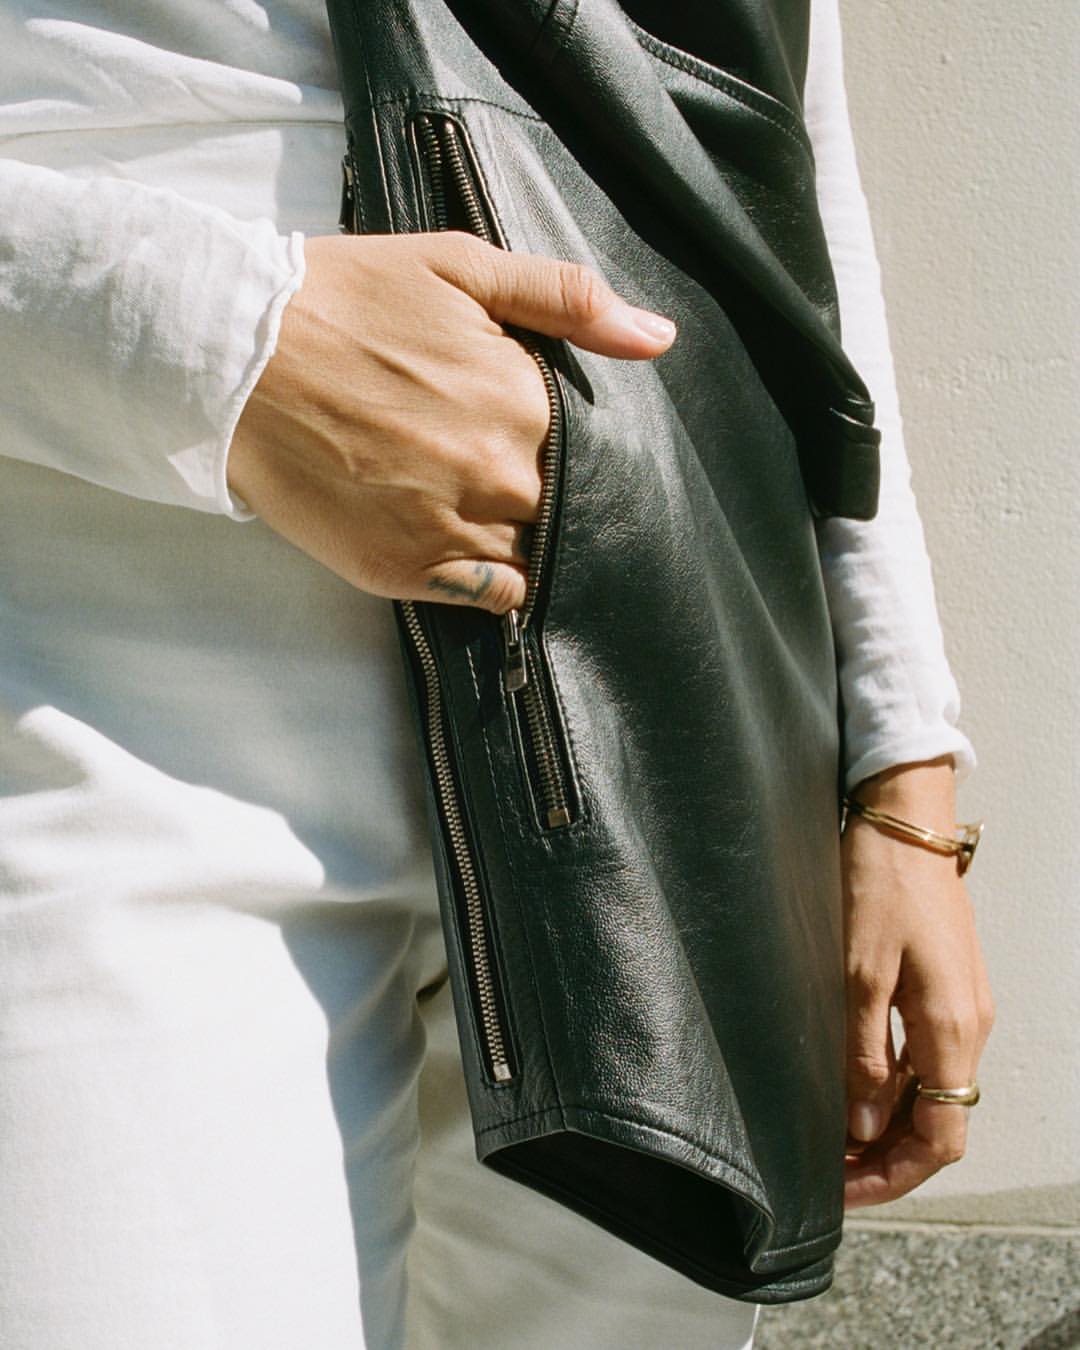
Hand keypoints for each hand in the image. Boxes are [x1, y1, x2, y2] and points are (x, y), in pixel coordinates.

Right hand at [228, 232, 675, 612]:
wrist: (235, 351)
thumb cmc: (346, 299)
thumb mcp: (461, 266)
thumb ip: (566, 299)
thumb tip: (657, 338)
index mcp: (525, 399)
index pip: (595, 453)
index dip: (579, 452)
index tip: (553, 444)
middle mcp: (500, 472)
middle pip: (564, 508)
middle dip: (553, 497)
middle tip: (510, 474)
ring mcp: (452, 529)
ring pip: (532, 557)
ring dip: (524, 541)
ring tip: (483, 510)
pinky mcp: (403, 569)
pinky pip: (487, 597)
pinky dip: (491, 583)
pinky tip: (466, 548)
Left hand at [841, 758, 993, 1208]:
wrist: (904, 822)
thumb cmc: (880, 883)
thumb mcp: (857, 973)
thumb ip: (863, 1055)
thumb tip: (867, 1127)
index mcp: (951, 1029)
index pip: (941, 1138)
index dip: (893, 1175)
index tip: (843, 1189)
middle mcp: (967, 1026)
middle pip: (937, 1122)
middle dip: (885, 1157)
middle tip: (826, 1170)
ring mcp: (960, 1005)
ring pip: (930, 1092)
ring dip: (885, 1123)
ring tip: (828, 1133)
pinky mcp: (944, 985)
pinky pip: (924, 1057)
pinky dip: (891, 1084)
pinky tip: (850, 1083)